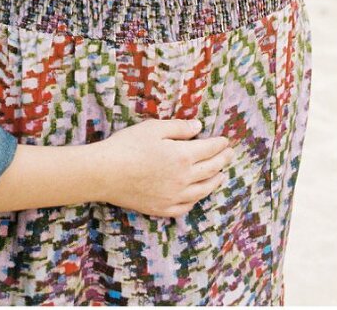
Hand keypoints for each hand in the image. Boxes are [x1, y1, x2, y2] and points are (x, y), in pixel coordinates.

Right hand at [94, 118, 232, 217]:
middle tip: (230, 154)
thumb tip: (199, 127)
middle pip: (211, 170)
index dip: (220, 144)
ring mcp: (175, 196)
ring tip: (221, 175)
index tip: (226, 140)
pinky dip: (196, 199)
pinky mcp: (163, 208)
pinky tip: (197, 195)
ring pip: (203, 190)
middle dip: (222, 160)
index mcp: (183, 156)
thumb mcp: (153, 128)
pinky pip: (187, 206)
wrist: (106, 173)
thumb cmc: (127, 145)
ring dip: (215, 181)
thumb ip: (179, 128)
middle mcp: (184, 179)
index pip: (209, 149)